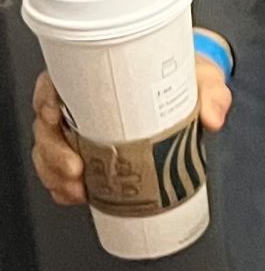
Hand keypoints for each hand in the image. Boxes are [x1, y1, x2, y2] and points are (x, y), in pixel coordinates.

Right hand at [31, 58, 232, 206]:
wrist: (190, 92)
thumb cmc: (185, 77)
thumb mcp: (200, 77)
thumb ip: (211, 93)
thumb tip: (212, 118)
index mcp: (95, 75)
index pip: (54, 82)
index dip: (45, 100)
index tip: (52, 115)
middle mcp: (80, 102)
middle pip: (46, 124)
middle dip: (52, 150)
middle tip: (74, 169)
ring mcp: (79, 129)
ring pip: (48, 151)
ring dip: (55, 174)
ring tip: (77, 189)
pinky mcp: (86, 151)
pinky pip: (61, 169)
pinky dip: (63, 186)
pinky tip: (76, 195)